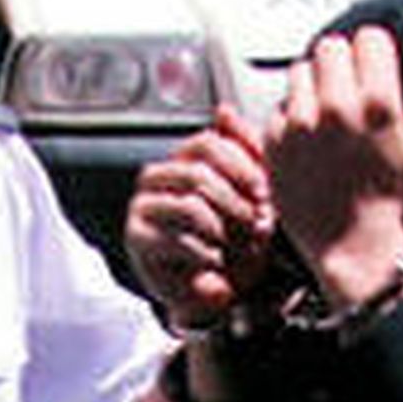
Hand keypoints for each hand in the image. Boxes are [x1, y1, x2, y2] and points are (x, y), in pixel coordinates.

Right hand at [125, 107, 274, 326]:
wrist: (215, 291)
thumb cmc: (233, 243)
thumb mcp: (248, 195)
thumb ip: (242, 152)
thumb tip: (224, 109)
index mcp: (181, 161)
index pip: (207, 143)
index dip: (240, 166)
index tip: (264, 193)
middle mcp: (155, 179)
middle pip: (197, 173)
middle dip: (235, 203)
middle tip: (257, 226)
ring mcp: (142, 208)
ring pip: (190, 207)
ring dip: (225, 232)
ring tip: (240, 248)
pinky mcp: (138, 240)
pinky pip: (179, 240)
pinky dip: (208, 255)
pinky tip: (218, 264)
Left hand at [266, 27, 402, 307]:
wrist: (353, 245)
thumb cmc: (390, 197)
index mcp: (377, 104)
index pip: (368, 37)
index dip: (374, 54)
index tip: (375, 73)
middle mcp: (335, 109)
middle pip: (331, 46)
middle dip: (342, 64)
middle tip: (349, 93)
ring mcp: (300, 124)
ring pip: (300, 69)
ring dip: (313, 86)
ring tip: (327, 116)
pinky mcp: (273, 141)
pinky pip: (278, 105)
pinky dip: (291, 116)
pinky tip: (309, 140)